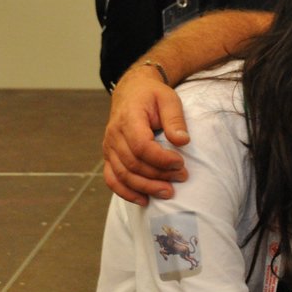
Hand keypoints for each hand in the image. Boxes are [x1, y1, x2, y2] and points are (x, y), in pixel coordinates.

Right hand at [102, 62, 189, 203]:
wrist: (132, 92)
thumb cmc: (152, 95)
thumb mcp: (168, 99)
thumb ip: (175, 119)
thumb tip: (183, 141)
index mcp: (128, 119)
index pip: (141, 146)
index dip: (161, 159)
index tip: (181, 163)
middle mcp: (114, 135)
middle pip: (133, 163)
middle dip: (158, 175)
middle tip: (182, 177)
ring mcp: (109, 148)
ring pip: (123, 175)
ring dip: (146, 187)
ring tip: (168, 192)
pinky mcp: (109, 157)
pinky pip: (112, 179)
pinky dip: (126, 192)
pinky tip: (144, 200)